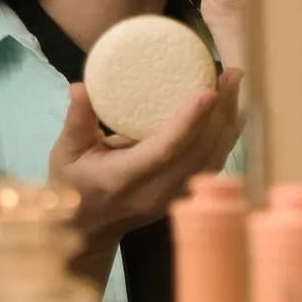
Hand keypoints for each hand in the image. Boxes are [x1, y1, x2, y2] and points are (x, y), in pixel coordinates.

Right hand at [48, 71, 243, 266]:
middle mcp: (154, 192)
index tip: (208, 91)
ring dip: (229, 121)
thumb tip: (80, 86)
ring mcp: (174, 197)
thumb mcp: (65, 153)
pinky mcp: (184, 195)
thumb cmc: (74, 183)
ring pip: (212, 159)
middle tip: (232, 73)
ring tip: (236, 84)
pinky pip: (214, 164)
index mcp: (123, 179)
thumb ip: (76, 121)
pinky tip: (235, 110)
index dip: (189, 122)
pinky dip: (228, 136)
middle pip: (198, 152)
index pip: (164, 151)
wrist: (88, 227)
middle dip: (221, 112)